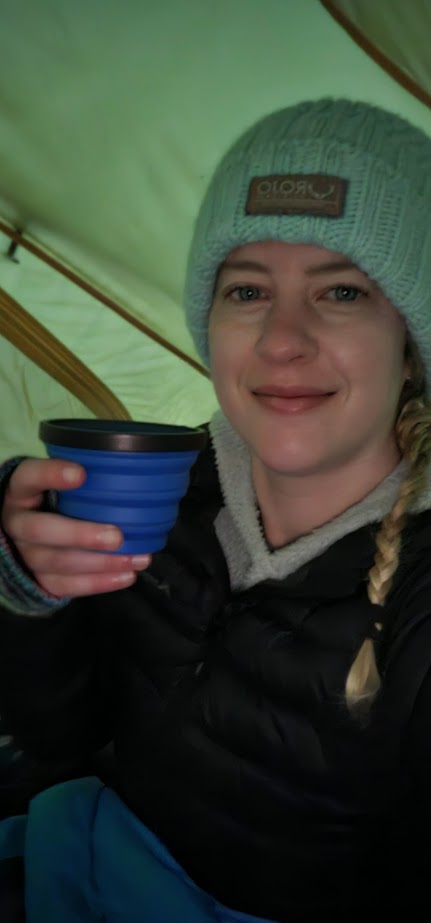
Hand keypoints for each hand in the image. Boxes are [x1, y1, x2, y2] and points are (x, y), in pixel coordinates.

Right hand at [1, 458, 150, 596]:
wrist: (31, 536)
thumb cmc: (57, 499)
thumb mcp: (61, 482)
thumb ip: (84, 478)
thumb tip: (132, 473)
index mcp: (21, 490)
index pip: (30, 477)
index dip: (51, 475)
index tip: (81, 474)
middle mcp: (17, 523)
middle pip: (40, 530)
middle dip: (81, 535)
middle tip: (117, 537)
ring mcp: (26, 554)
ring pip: (57, 563)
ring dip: (100, 563)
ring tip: (135, 559)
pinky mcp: (39, 578)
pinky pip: (65, 586)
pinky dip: (98, 583)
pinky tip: (126, 576)